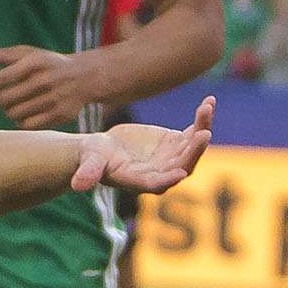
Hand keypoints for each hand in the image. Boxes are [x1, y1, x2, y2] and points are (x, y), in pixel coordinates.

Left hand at [0, 42, 103, 129]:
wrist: (85, 77)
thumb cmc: (49, 64)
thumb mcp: (29, 55)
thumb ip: (4, 55)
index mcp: (35, 62)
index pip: (2, 77)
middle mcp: (44, 80)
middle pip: (5, 98)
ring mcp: (52, 99)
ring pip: (15, 113)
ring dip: (6, 111)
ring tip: (8, 105)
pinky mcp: (59, 115)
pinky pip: (29, 124)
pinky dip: (20, 121)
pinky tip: (20, 114)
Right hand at [68, 96, 213, 194]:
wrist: (105, 149)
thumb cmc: (94, 158)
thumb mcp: (91, 162)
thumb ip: (88, 172)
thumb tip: (77, 185)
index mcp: (142, 182)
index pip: (158, 184)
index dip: (169, 178)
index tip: (181, 172)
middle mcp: (163, 173)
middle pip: (183, 165)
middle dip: (193, 151)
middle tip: (203, 134)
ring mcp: (174, 158)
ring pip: (194, 146)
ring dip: (202, 128)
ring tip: (206, 109)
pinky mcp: (178, 143)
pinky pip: (195, 131)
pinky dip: (203, 118)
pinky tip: (209, 102)